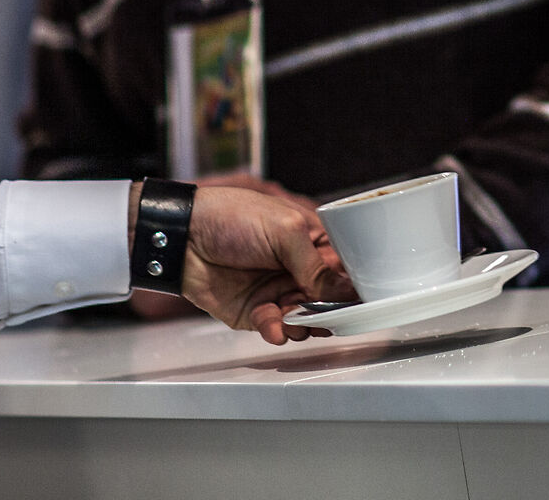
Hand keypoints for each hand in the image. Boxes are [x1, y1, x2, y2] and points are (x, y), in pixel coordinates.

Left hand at [181, 182, 354, 343]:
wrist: (183, 236)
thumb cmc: (232, 217)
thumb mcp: (283, 230)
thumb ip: (314, 264)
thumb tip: (344, 290)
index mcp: (310, 243)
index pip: (343, 268)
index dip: (354, 285)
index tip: (365, 300)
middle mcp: (297, 270)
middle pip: (329, 298)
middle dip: (333, 310)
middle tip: (335, 317)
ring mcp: (277, 293)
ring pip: (305, 319)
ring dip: (307, 325)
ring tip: (302, 323)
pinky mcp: (255, 313)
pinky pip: (275, 328)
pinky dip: (278, 332)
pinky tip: (277, 329)